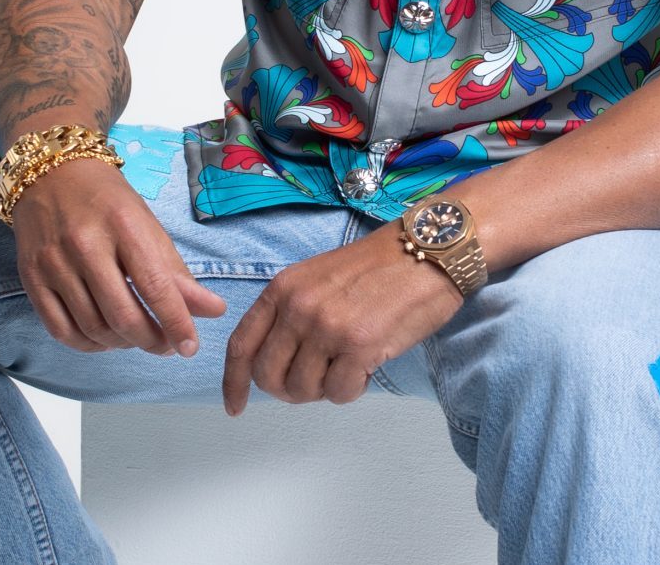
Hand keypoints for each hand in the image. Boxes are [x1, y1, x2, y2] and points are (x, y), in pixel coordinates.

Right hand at [11, 156, 227, 356]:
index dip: (176, 323)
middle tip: (166, 346)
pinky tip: (105, 338)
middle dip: (151, 341)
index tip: (190, 347)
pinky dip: (88, 345)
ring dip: (122, 344)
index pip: (155, 286)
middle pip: (123, 316)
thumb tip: (213, 310)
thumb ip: (177, 272)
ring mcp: (53, 263)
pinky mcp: (31, 278)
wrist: (49, 172)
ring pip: (93, 328)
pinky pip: (61, 331)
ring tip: (137, 336)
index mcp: (123, 224)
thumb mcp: (147, 224)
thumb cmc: (107, 200)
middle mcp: (84, 243)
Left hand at [221, 215, 463, 413]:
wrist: (426, 253)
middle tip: (316, 381)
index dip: (234, 382)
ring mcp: (326, 327)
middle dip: (288, 390)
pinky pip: (339, 394)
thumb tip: (278, 365)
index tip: (235, 406)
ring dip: (325, 388)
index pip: (242, 344)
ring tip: (348, 363)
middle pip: (269, 376)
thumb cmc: (377, 267)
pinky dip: (352, 389)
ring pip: (302, 390)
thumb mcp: (318, 278)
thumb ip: (291, 314)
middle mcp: (298, 307)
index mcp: (283, 288)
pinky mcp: (358, 347)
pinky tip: (366, 366)